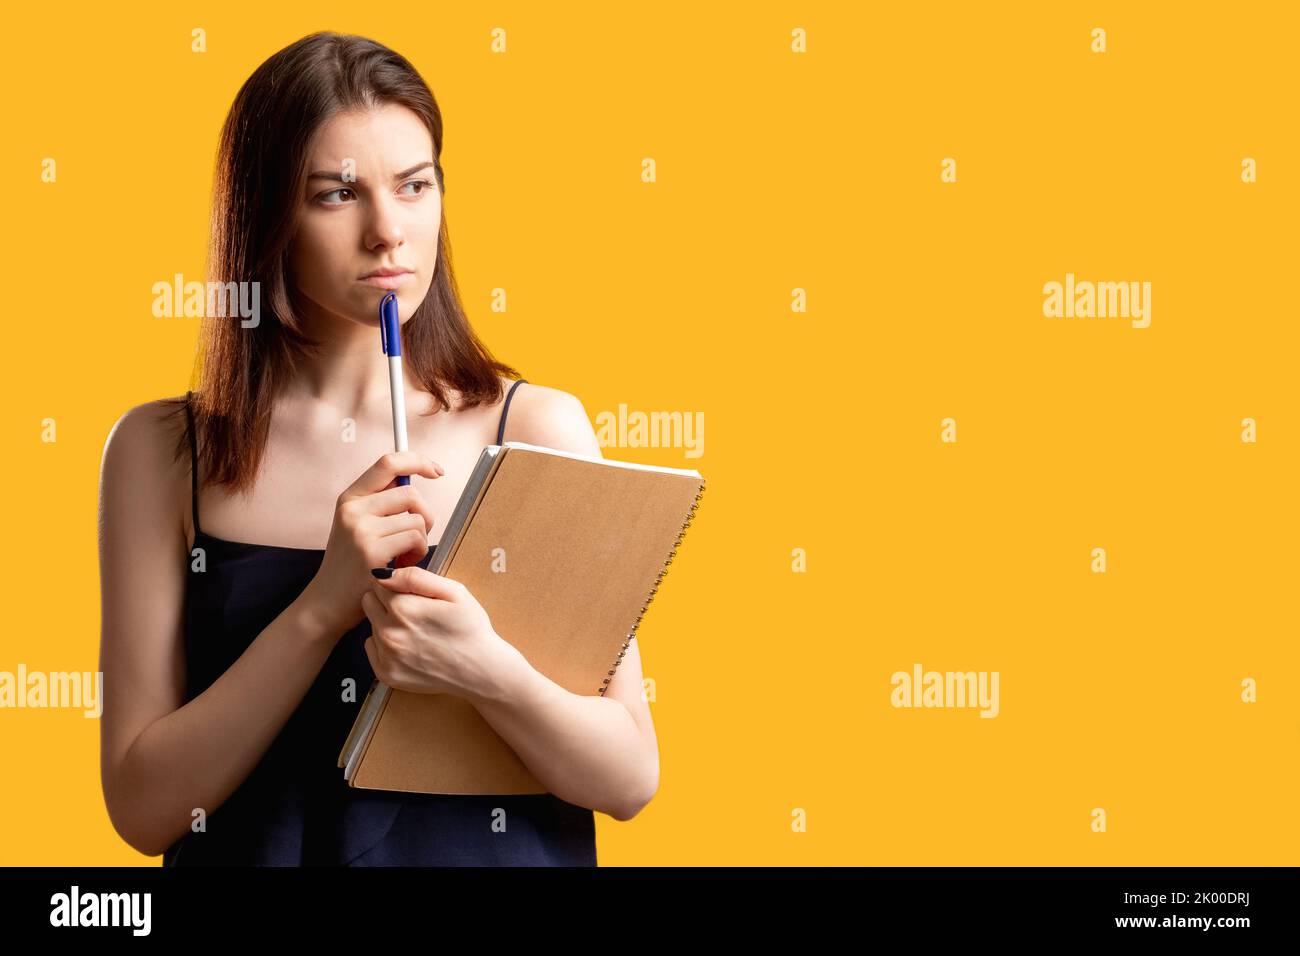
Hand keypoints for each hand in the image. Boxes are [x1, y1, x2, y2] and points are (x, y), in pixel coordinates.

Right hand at [303, 451, 444, 634]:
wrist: (327, 602)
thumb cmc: (353, 564)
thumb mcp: (357, 525)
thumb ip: (381, 502)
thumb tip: (414, 476)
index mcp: (350, 497)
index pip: (389, 462)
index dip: (418, 461)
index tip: (437, 471)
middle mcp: (352, 509)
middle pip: (411, 493)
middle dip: (424, 515)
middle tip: (415, 536)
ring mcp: (361, 529)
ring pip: (417, 518)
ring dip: (421, 539)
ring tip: (404, 554)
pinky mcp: (372, 551)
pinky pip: (416, 539)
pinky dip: (418, 553)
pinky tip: (403, 564)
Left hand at [361, 565, 523, 701]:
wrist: (480, 670)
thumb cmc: (470, 627)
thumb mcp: (454, 592)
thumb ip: (415, 577)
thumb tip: (382, 573)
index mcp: (403, 608)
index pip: (378, 583)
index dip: (396, 585)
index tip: (414, 594)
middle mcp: (388, 633)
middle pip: (368, 602)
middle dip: (386, 602)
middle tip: (413, 611)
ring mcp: (386, 656)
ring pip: (371, 625)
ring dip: (386, 624)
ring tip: (415, 631)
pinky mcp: (386, 674)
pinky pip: (371, 648)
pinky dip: (384, 646)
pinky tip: (408, 647)